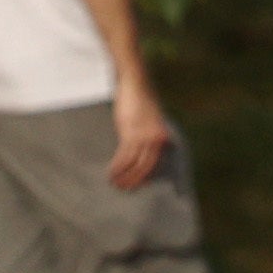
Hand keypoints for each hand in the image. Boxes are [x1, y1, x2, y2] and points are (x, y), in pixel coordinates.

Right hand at [108, 73, 172, 192]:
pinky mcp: (131, 132)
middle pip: (146, 166)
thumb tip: (143, 149)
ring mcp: (144, 135)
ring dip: (123, 176)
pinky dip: (117, 167)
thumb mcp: (149, 118)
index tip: (137, 185)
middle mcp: (156, 137)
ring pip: (134, 164)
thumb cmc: (139, 99)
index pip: (155, 162)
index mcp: (162, 134)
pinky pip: (124, 156)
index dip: (145, 176)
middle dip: (134, 180)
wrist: (135, 83)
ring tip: (114, 183)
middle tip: (123, 189)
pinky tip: (111, 173)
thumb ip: (149, 133)